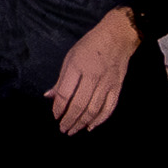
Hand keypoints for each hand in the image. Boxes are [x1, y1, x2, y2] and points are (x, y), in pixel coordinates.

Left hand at [47, 11, 143, 133]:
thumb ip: (61, 79)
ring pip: (93, 109)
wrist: (118, 36)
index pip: (65, 93)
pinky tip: (91, 126)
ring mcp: (106, 83)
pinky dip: (100, 119)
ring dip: (82, 122)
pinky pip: (109, 107)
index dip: (59, 108)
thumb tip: (49, 97)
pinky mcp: (117, 87)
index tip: (55, 116)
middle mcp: (92, 76)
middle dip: (69, 120)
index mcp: (77, 66)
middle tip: (63, 129)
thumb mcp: (71, 57)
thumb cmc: (90, 45)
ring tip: (74, 130)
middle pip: (79, 104)